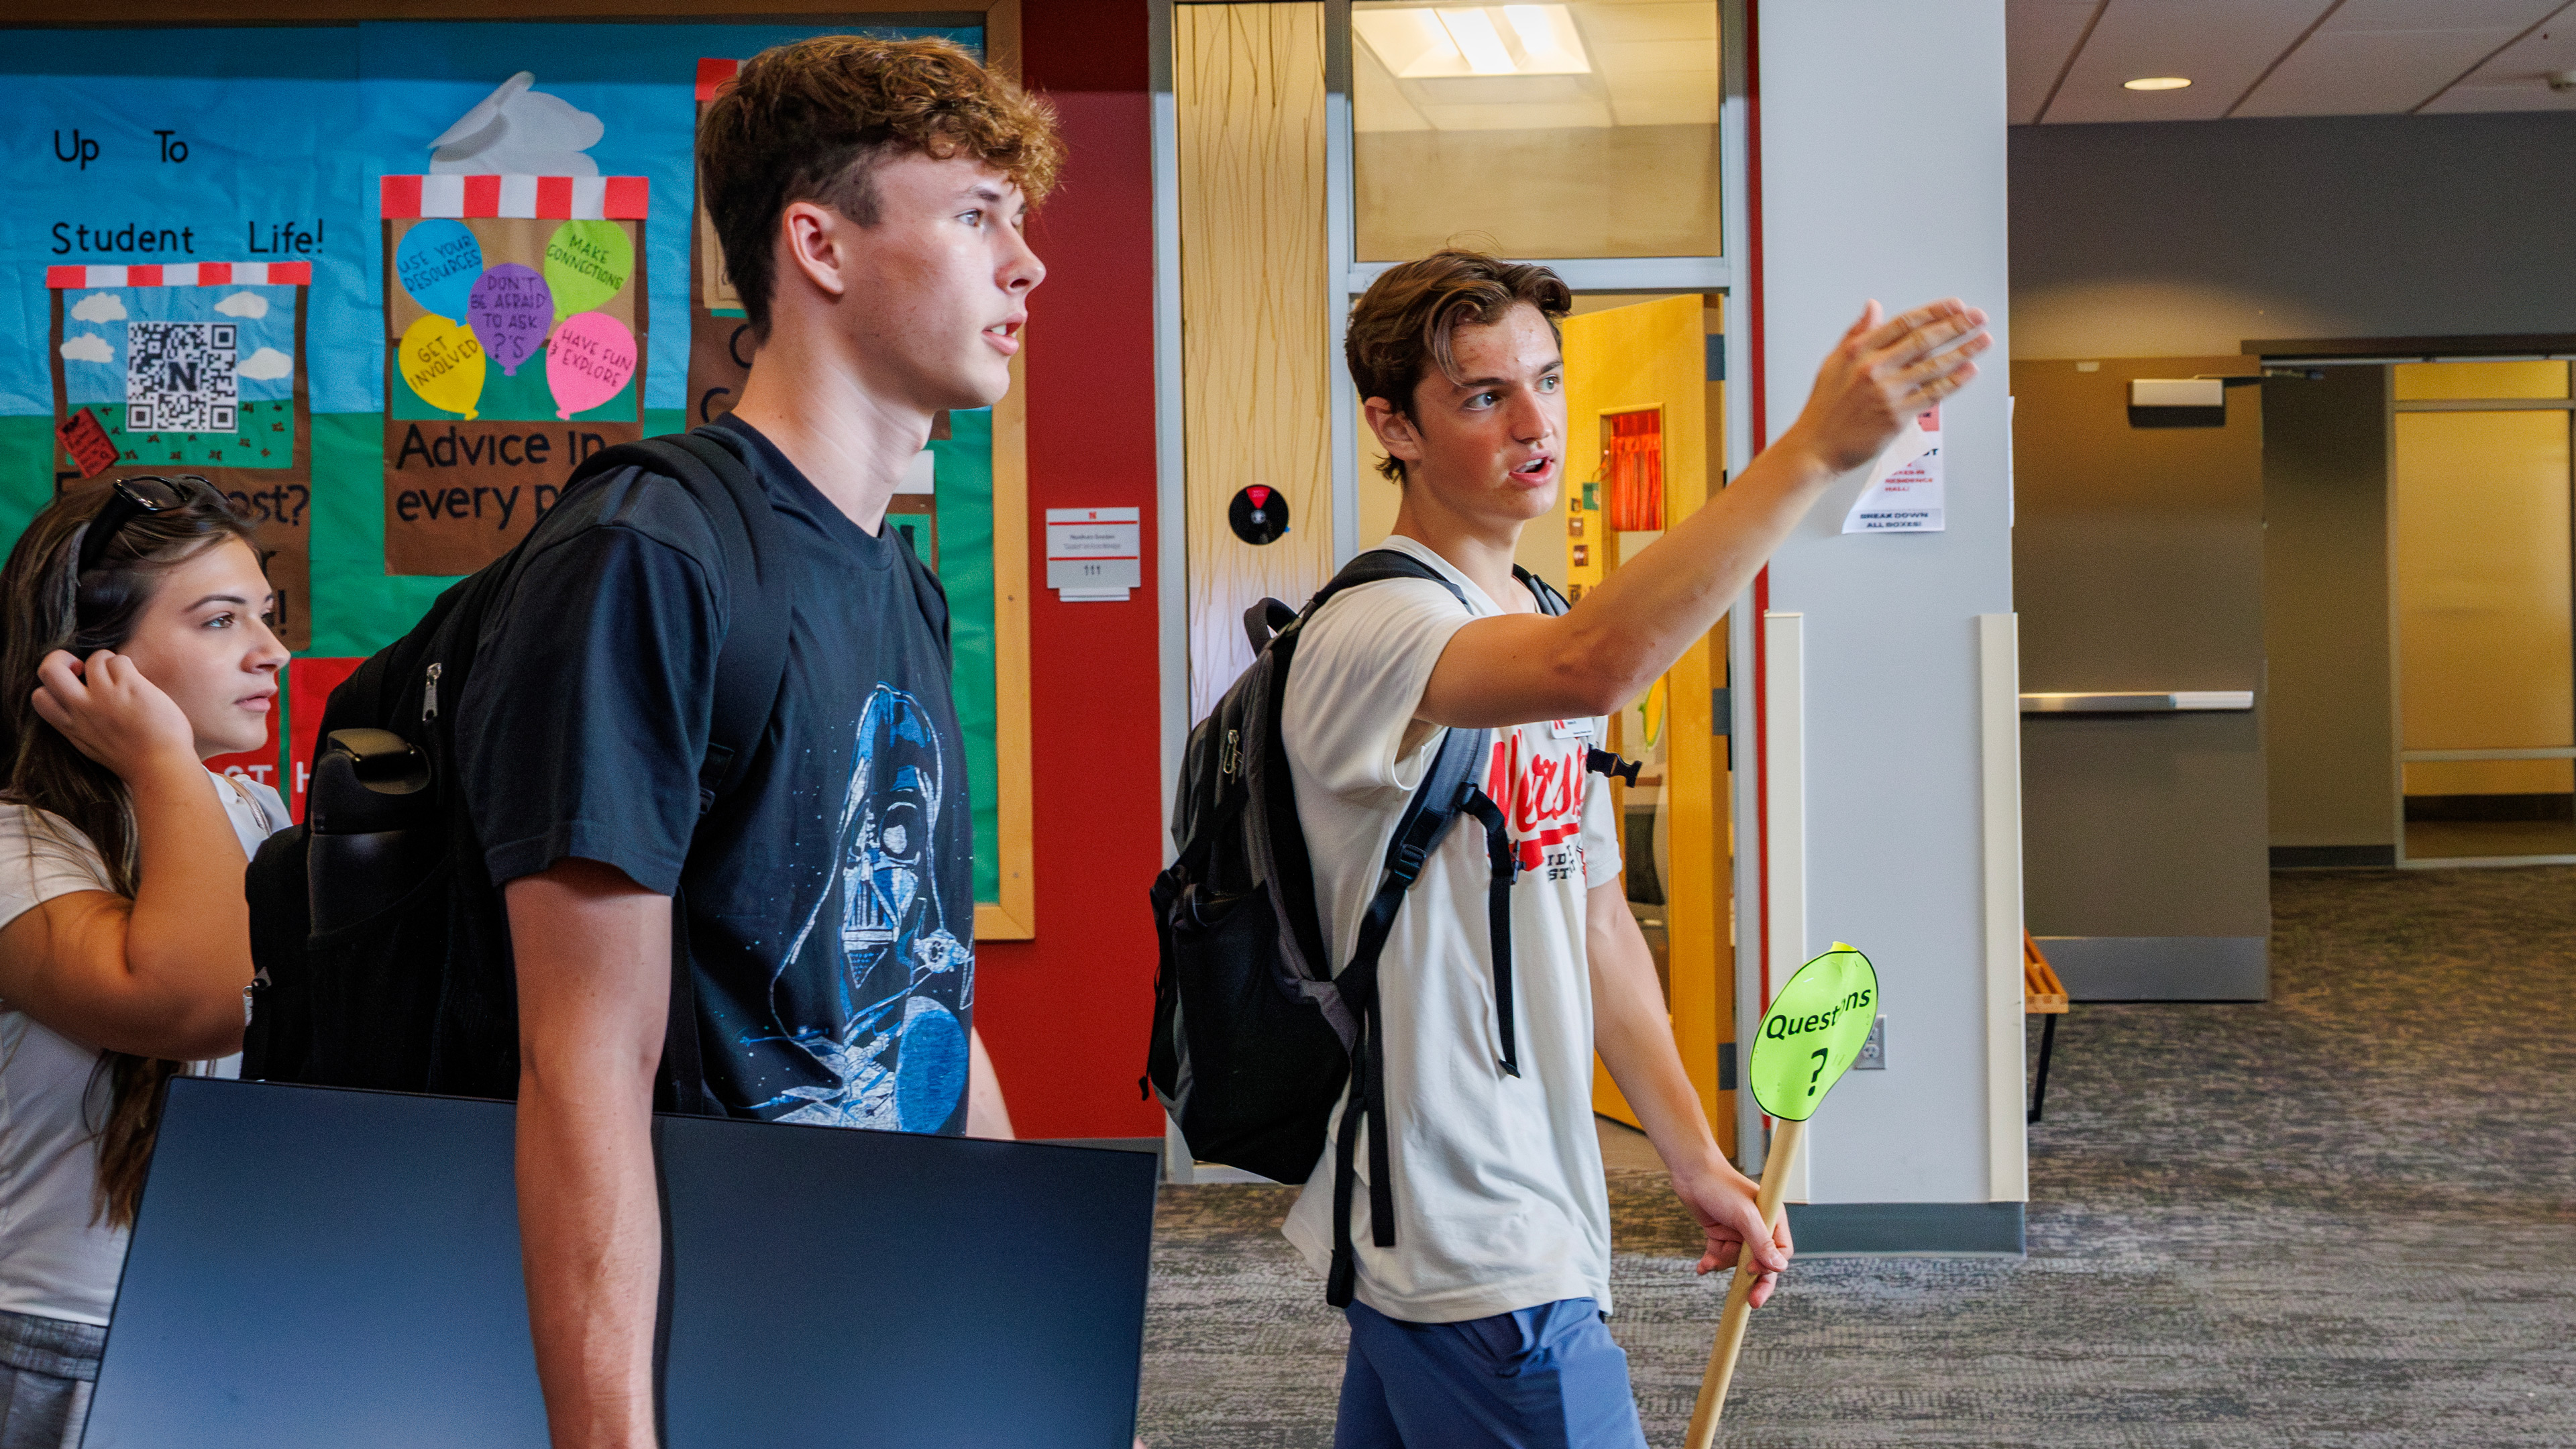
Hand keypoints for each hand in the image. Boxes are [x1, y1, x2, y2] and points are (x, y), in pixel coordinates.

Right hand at [29, 649, 199, 774]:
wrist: (161, 770)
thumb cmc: (137, 761)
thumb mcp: (94, 746)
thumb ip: (82, 726)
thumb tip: (82, 702)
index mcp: (71, 727)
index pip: (39, 697)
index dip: (51, 685)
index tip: (73, 686)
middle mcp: (81, 710)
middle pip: (48, 669)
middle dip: (59, 657)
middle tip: (82, 667)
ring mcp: (104, 697)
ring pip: (93, 659)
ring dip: (107, 660)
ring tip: (122, 676)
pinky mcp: (128, 687)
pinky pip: (119, 660)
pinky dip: (128, 665)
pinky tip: (139, 682)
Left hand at [1673, 1161, 1793, 1308]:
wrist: (1691, 1172)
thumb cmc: (1721, 1187)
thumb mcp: (1744, 1215)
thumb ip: (1761, 1242)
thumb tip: (1779, 1267)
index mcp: (1772, 1220)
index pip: (1780, 1252)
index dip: (1769, 1266)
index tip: (1752, 1271)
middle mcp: (1758, 1228)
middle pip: (1762, 1263)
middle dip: (1754, 1282)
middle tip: (1751, 1302)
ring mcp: (1738, 1232)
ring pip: (1737, 1261)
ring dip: (1724, 1264)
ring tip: (1709, 1262)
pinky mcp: (1720, 1234)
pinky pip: (1720, 1255)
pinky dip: (1712, 1262)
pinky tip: (1702, 1267)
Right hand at [1780, 299, 1989, 474]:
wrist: (1816, 447)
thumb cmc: (1824, 408)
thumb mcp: (1833, 362)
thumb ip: (1856, 333)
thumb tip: (1873, 308)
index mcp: (1858, 351)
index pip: (1904, 323)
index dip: (1934, 312)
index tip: (1954, 305)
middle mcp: (1874, 368)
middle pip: (1924, 340)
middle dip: (1956, 325)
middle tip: (1978, 317)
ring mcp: (1887, 393)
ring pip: (1934, 366)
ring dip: (1964, 350)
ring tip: (1983, 339)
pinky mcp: (1897, 416)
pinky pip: (1933, 394)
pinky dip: (1955, 381)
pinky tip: (1970, 370)